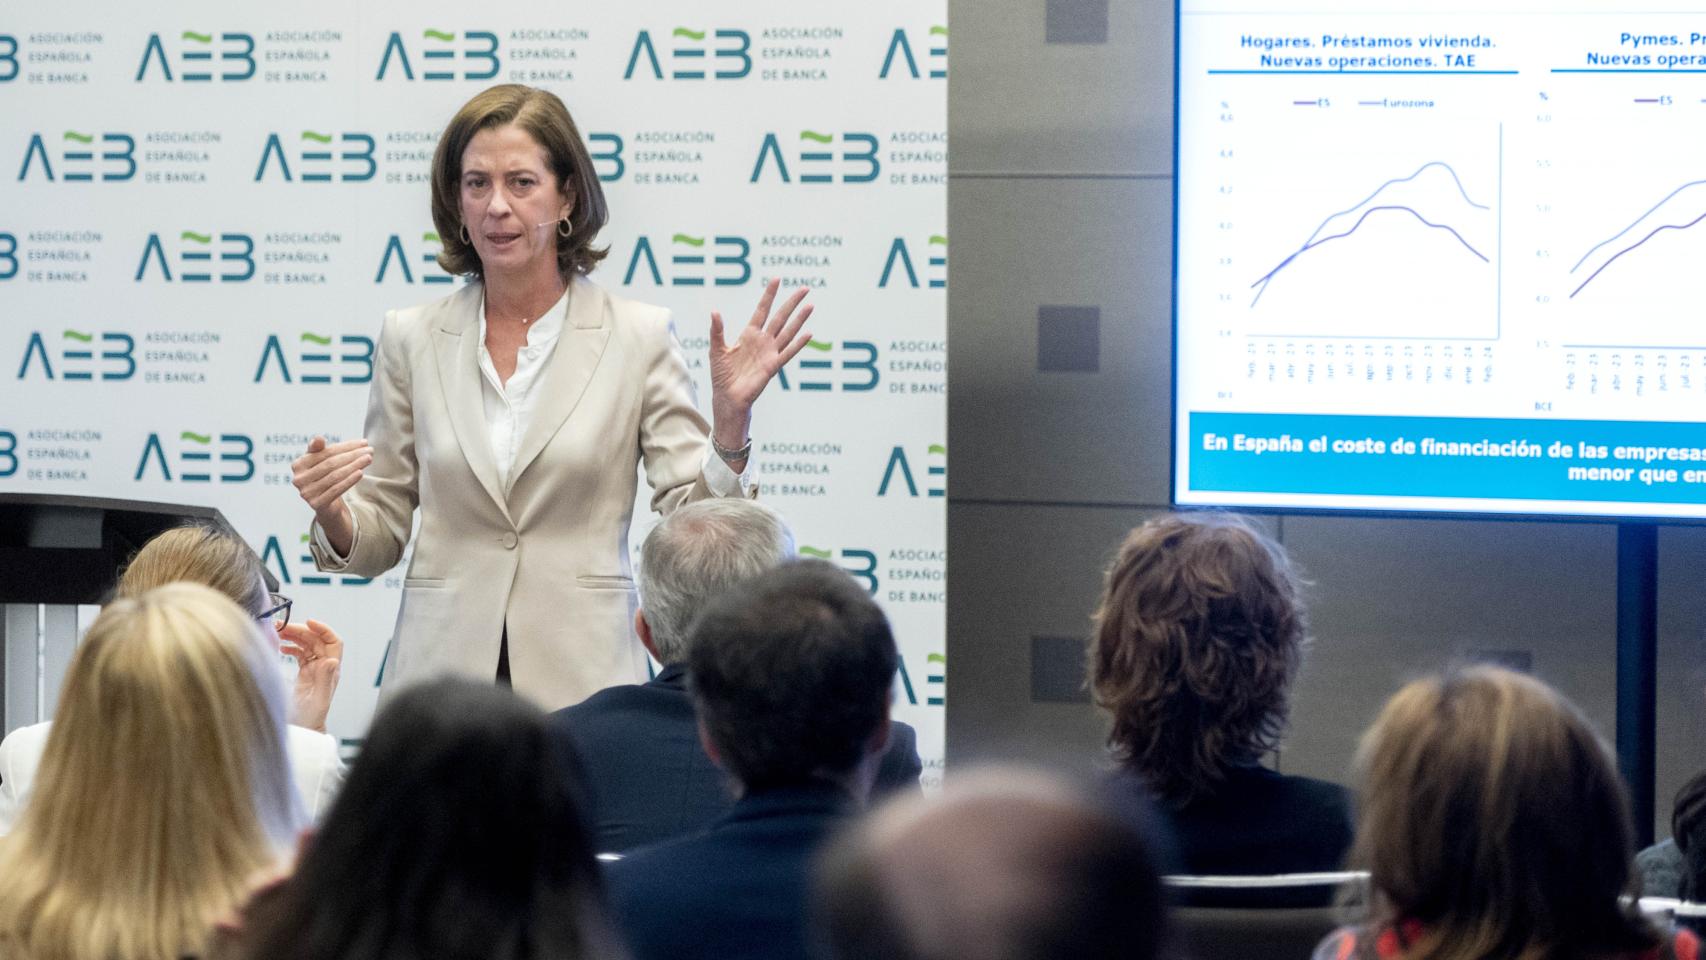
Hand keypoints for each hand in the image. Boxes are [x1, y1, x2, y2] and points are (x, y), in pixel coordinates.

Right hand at [280, 619, 342, 733]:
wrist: (304, 728)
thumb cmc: (312, 718)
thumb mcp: (319, 699)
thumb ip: (325, 679)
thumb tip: (332, 659)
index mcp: (331, 669)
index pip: (333, 642)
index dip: (323, 629)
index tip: (308, 622)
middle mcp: (324, 666)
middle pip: (316, 640)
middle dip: (301, 631)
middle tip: (281, 627)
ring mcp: (314, 668)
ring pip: (307, 644)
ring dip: (294, 636)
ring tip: (277, 633)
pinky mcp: (304, 672)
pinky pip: (300, 653)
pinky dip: (291, 646)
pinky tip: (281, 647)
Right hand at [291, 436, 368, 552]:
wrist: (325, 504)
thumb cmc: (324, 477)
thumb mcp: (319, 461)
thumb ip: (318, 449)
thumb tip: (319, 438)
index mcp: (298, 465)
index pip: (326, 452)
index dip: (346, 446)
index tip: (364, 442)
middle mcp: (299, 479)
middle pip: (331, 463)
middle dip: (353, 455)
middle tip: (370, 451)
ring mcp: (306, 492)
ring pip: (335, 476)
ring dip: (354, 466)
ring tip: (368, 459)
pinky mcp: (316, 504)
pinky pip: (336, 489)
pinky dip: (349, 480)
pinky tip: (361, 473)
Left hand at [708, 278, 812, 441]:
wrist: (727, 397)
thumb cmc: (722, 375)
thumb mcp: (716, 349)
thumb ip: (717, 331)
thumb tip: (715, 311)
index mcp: (749, 335)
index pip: (762, 310)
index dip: (769, 295)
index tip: (777, 279)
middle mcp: (762, 341)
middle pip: (780, 317)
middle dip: (791, 302)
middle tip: (804, 288)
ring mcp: (769, 353)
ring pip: (788, 332)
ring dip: (799, 319)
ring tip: (810, 305)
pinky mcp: (772, 366)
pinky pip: (787, 353)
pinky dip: (798, 344)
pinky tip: (808, 334)